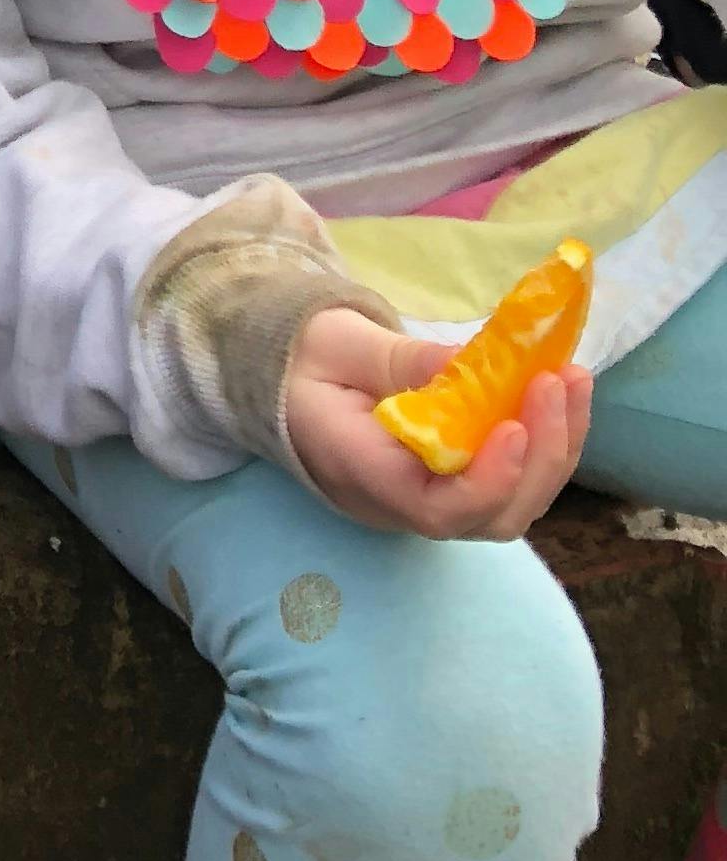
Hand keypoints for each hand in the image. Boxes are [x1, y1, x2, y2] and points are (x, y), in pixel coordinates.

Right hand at [284, 305, 589, 538]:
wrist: (286, 382)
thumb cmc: (305, 361)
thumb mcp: (339, 344)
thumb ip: (403, 360)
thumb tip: (475, 365)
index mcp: (361, 472)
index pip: (435, 509)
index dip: (487, 480)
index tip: (516, 425)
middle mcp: (403, 505)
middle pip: (490, 516)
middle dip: (541, 456)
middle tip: (559, 381)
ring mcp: (433, 502)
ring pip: (512, 506)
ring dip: (556, 448)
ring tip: (574, 380)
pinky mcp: (455, 486)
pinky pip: (511, 484)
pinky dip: (546, 443)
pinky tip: (562, 393)